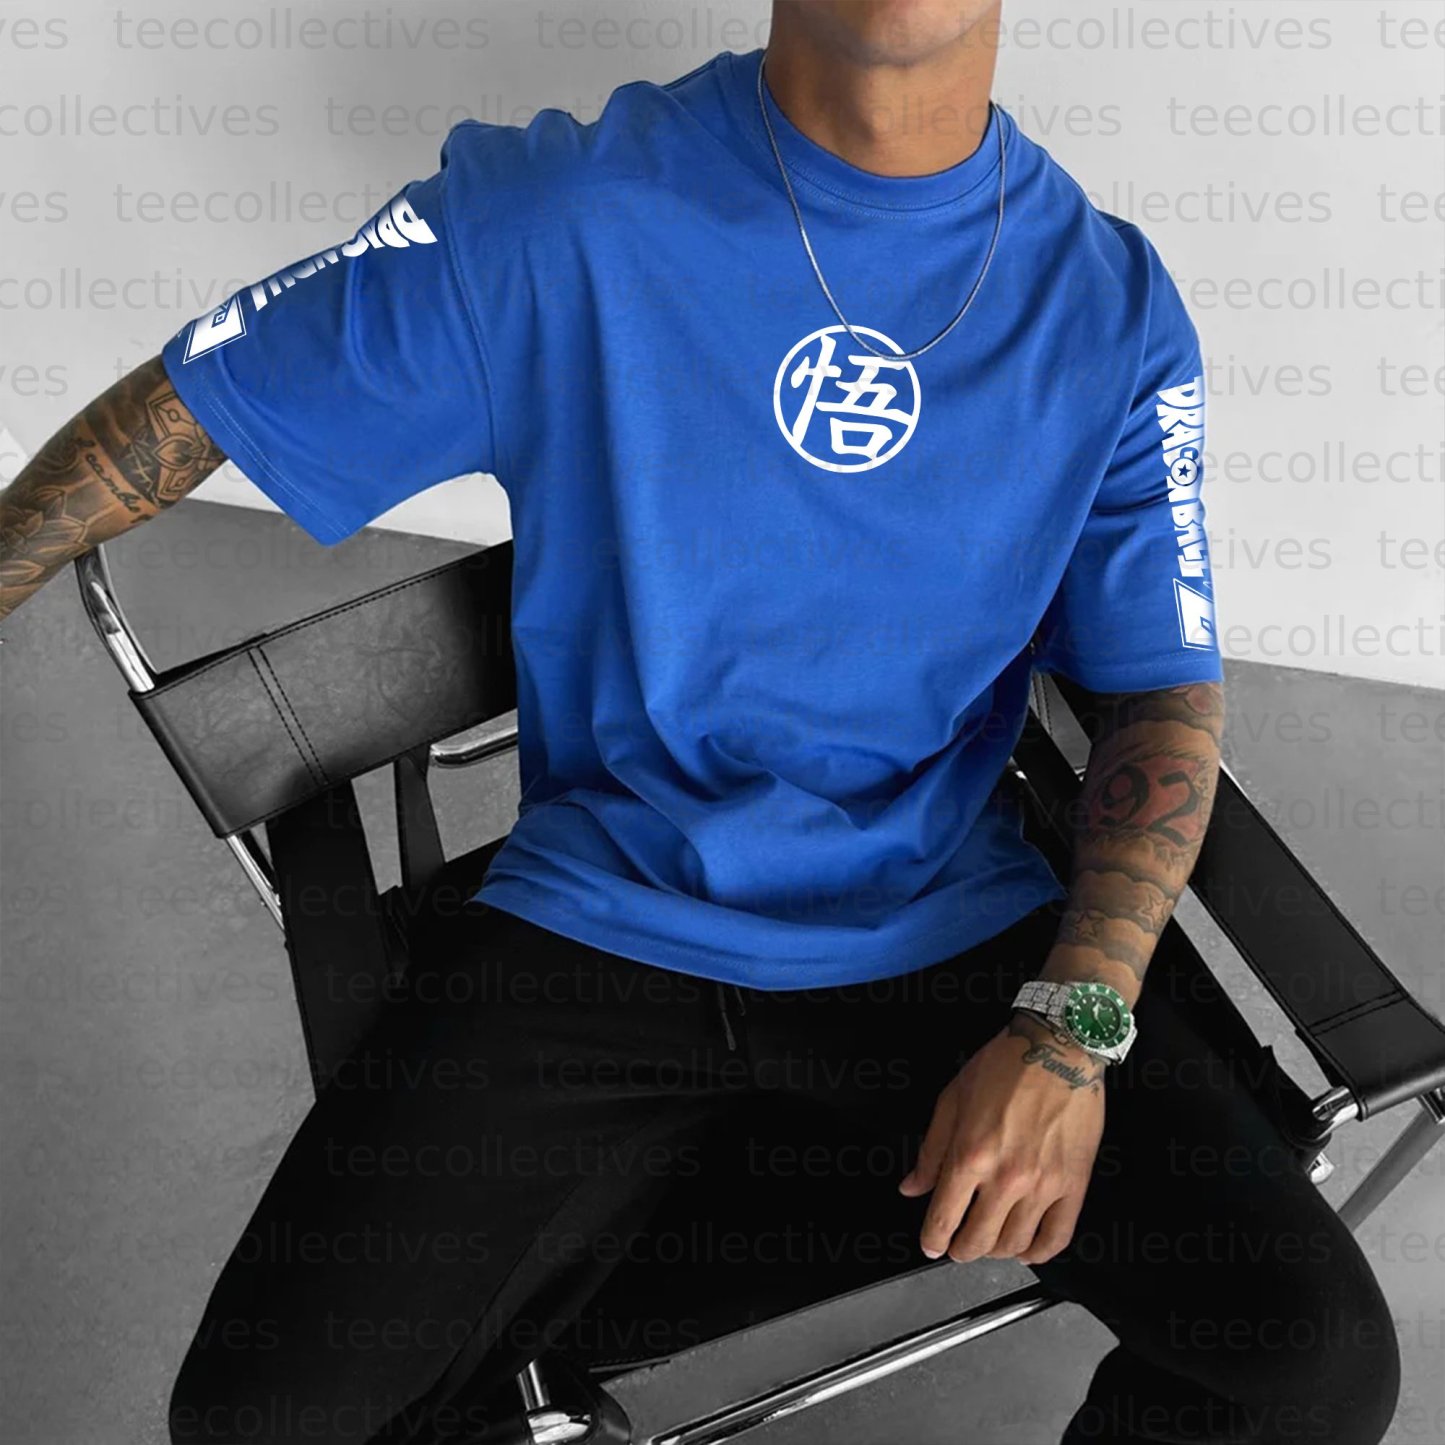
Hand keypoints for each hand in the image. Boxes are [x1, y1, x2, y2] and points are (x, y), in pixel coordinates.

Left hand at [898, 1010, 1105, 1264]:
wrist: (1057, 1049)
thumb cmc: (1003, 1067)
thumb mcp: (952, 1101)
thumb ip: (931, 1151)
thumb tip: (912, 1187)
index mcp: (970, 1156)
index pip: (943, 1219)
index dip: (932, 1239)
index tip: (931, 1244)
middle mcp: (1006, 1178)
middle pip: (978, 1241)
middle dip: (961, 1251)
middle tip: (957, 1247)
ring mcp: (1043, 1185)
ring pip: (1015, 1244)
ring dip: (996, 1252)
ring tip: (989, 1242)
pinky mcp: (1074, 1184)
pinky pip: (1057, 1237)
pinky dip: (1038, 1253)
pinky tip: (1026, 1249)